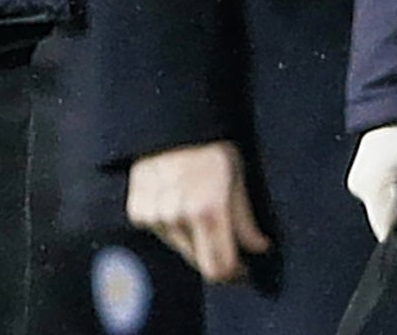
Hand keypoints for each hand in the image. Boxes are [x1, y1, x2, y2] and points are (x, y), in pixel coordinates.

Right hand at [126, 140, 271, 283]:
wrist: (169, 121)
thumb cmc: (209, 146)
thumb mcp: (237, 179)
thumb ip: (246, 220)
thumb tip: (259, 248)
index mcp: (207, 211)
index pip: (219, 269)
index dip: (234, 275)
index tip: (242, 269)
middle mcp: (177, 217)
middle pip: (199, 263)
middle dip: (215, 256)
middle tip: (225, 240)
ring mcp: (154, 214)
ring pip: (180, 248)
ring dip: (193, 240)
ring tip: (199, 212)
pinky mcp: (137, 209)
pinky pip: (159, 233)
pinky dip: (171, 227)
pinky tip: (178, 205)